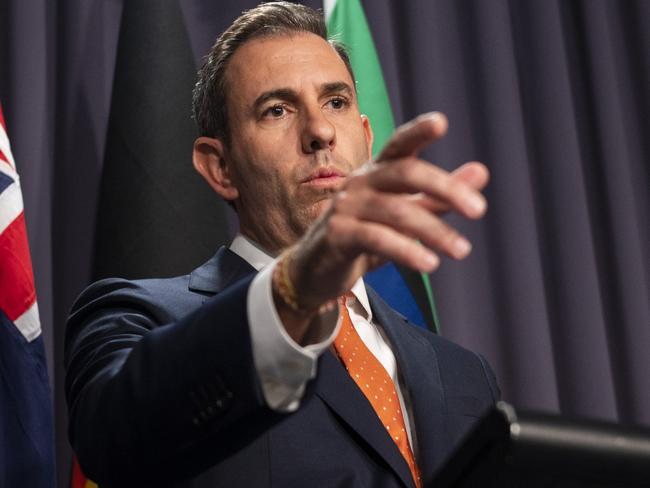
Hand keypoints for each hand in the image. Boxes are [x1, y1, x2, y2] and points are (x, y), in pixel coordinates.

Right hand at [275, 112, 488, 341]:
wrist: (316, 269)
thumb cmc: (364, 236)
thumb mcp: (405, 215)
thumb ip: (439, 196)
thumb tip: (482, 172)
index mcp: (377, 172)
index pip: (399, 145)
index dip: (417, 131)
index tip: (442, 122)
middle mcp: (360, 182)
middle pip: (405, 172)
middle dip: (445, 188)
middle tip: (479, 210)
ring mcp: (345, 206)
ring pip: (397, 211)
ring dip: (434, 231)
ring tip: (462, 250)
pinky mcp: (337, 234)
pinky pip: (377, 238)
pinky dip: (407, 251)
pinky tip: (429, 264)